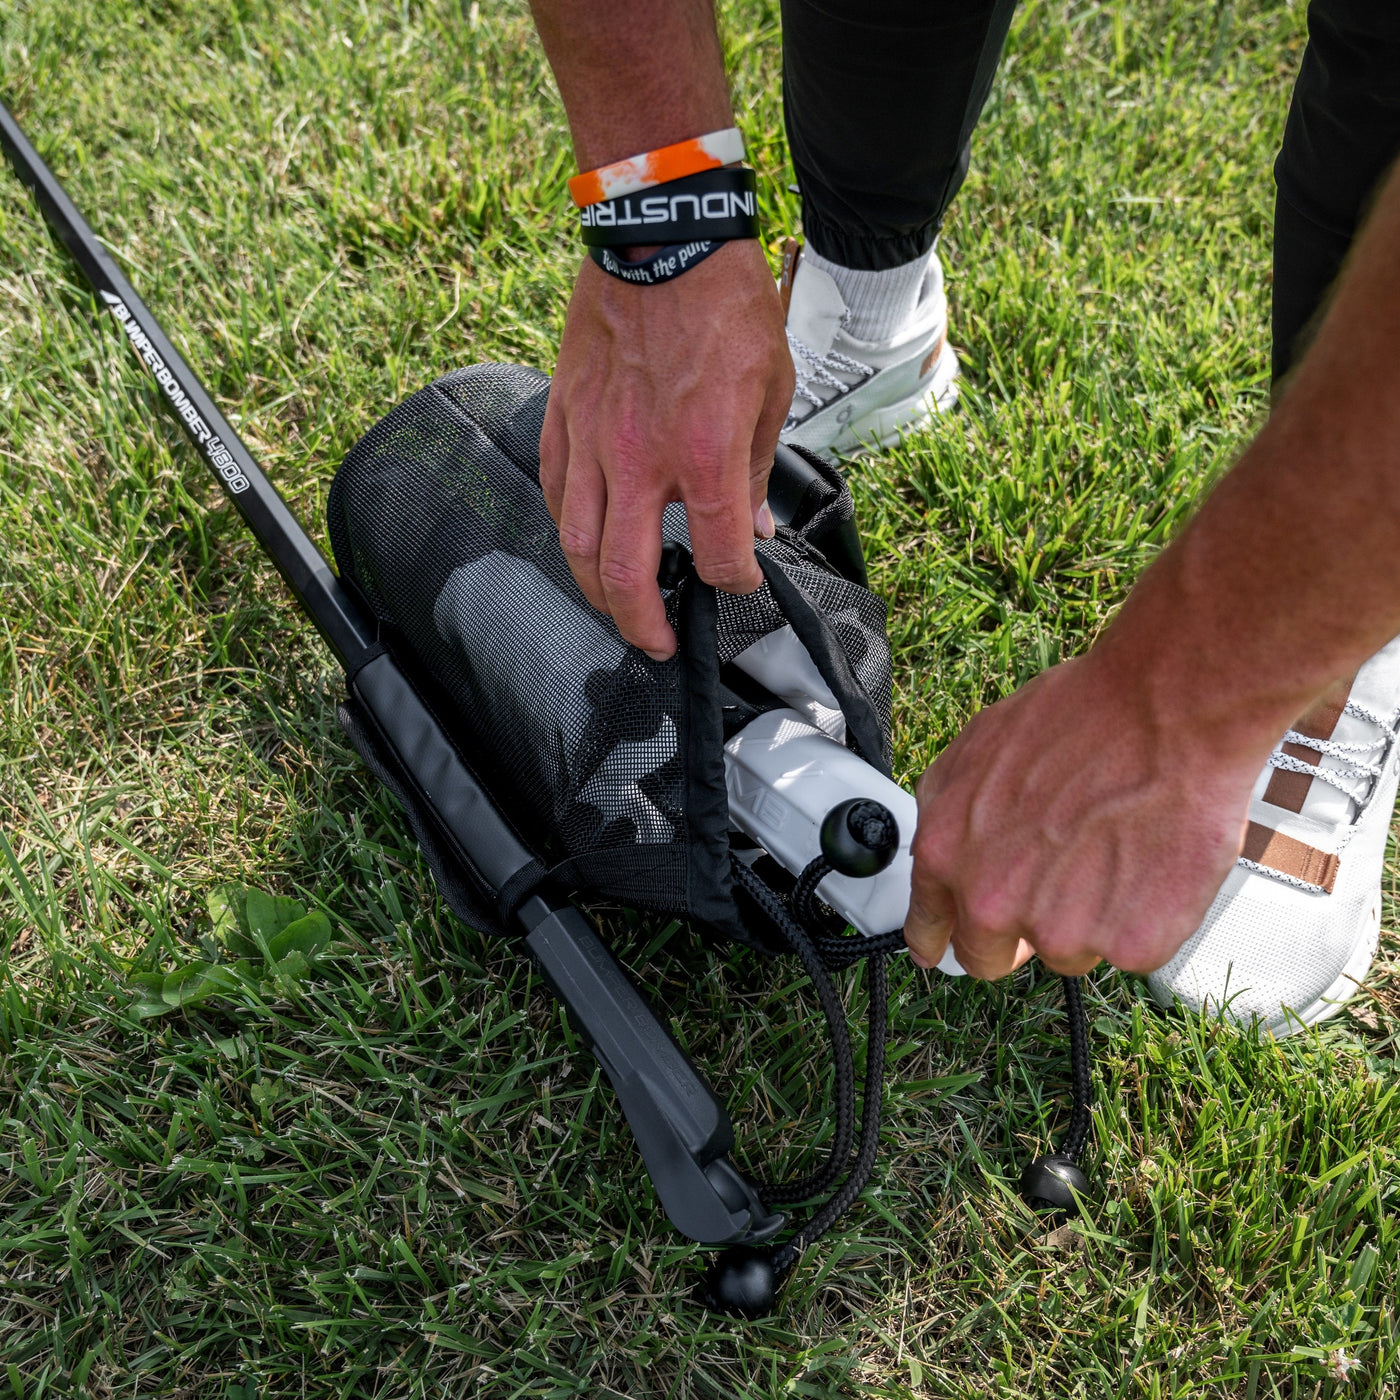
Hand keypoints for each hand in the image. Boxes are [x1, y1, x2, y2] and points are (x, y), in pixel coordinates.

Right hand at [540, 239, 793, 657]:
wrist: (663, 237)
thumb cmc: (724, 307)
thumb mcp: (769, 391)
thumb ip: (754, 470)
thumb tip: (752, 526)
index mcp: (704, 456)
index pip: (717, 557)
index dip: (735, 584)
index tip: (740, 584)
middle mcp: (640, 461)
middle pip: (626, 577)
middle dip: (644, 626)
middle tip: (659, 643)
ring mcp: (593, 442)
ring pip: (578, 546)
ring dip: (598, 592)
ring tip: (618, 607)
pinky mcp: (563, 418)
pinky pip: (556, 493)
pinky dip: (570, 530)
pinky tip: (584, 542)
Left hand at [904, 652, 1269, 978]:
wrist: (1166, 711)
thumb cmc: (1080, 716)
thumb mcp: (975, 749)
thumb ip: (946, 812)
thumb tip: (936, 852)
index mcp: (946, 853)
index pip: (931, 929)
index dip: (943, 940)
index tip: (948, 949)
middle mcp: (993, 900)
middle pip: (989, 957)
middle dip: (1015, 936)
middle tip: (1054, 890)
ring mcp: (1061, 930)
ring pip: (1066, 951)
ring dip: (1086, 918)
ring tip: (1111, 850)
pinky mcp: (1129, 944)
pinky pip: (1129, 951)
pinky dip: (1143, 919)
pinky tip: (1147, 864)